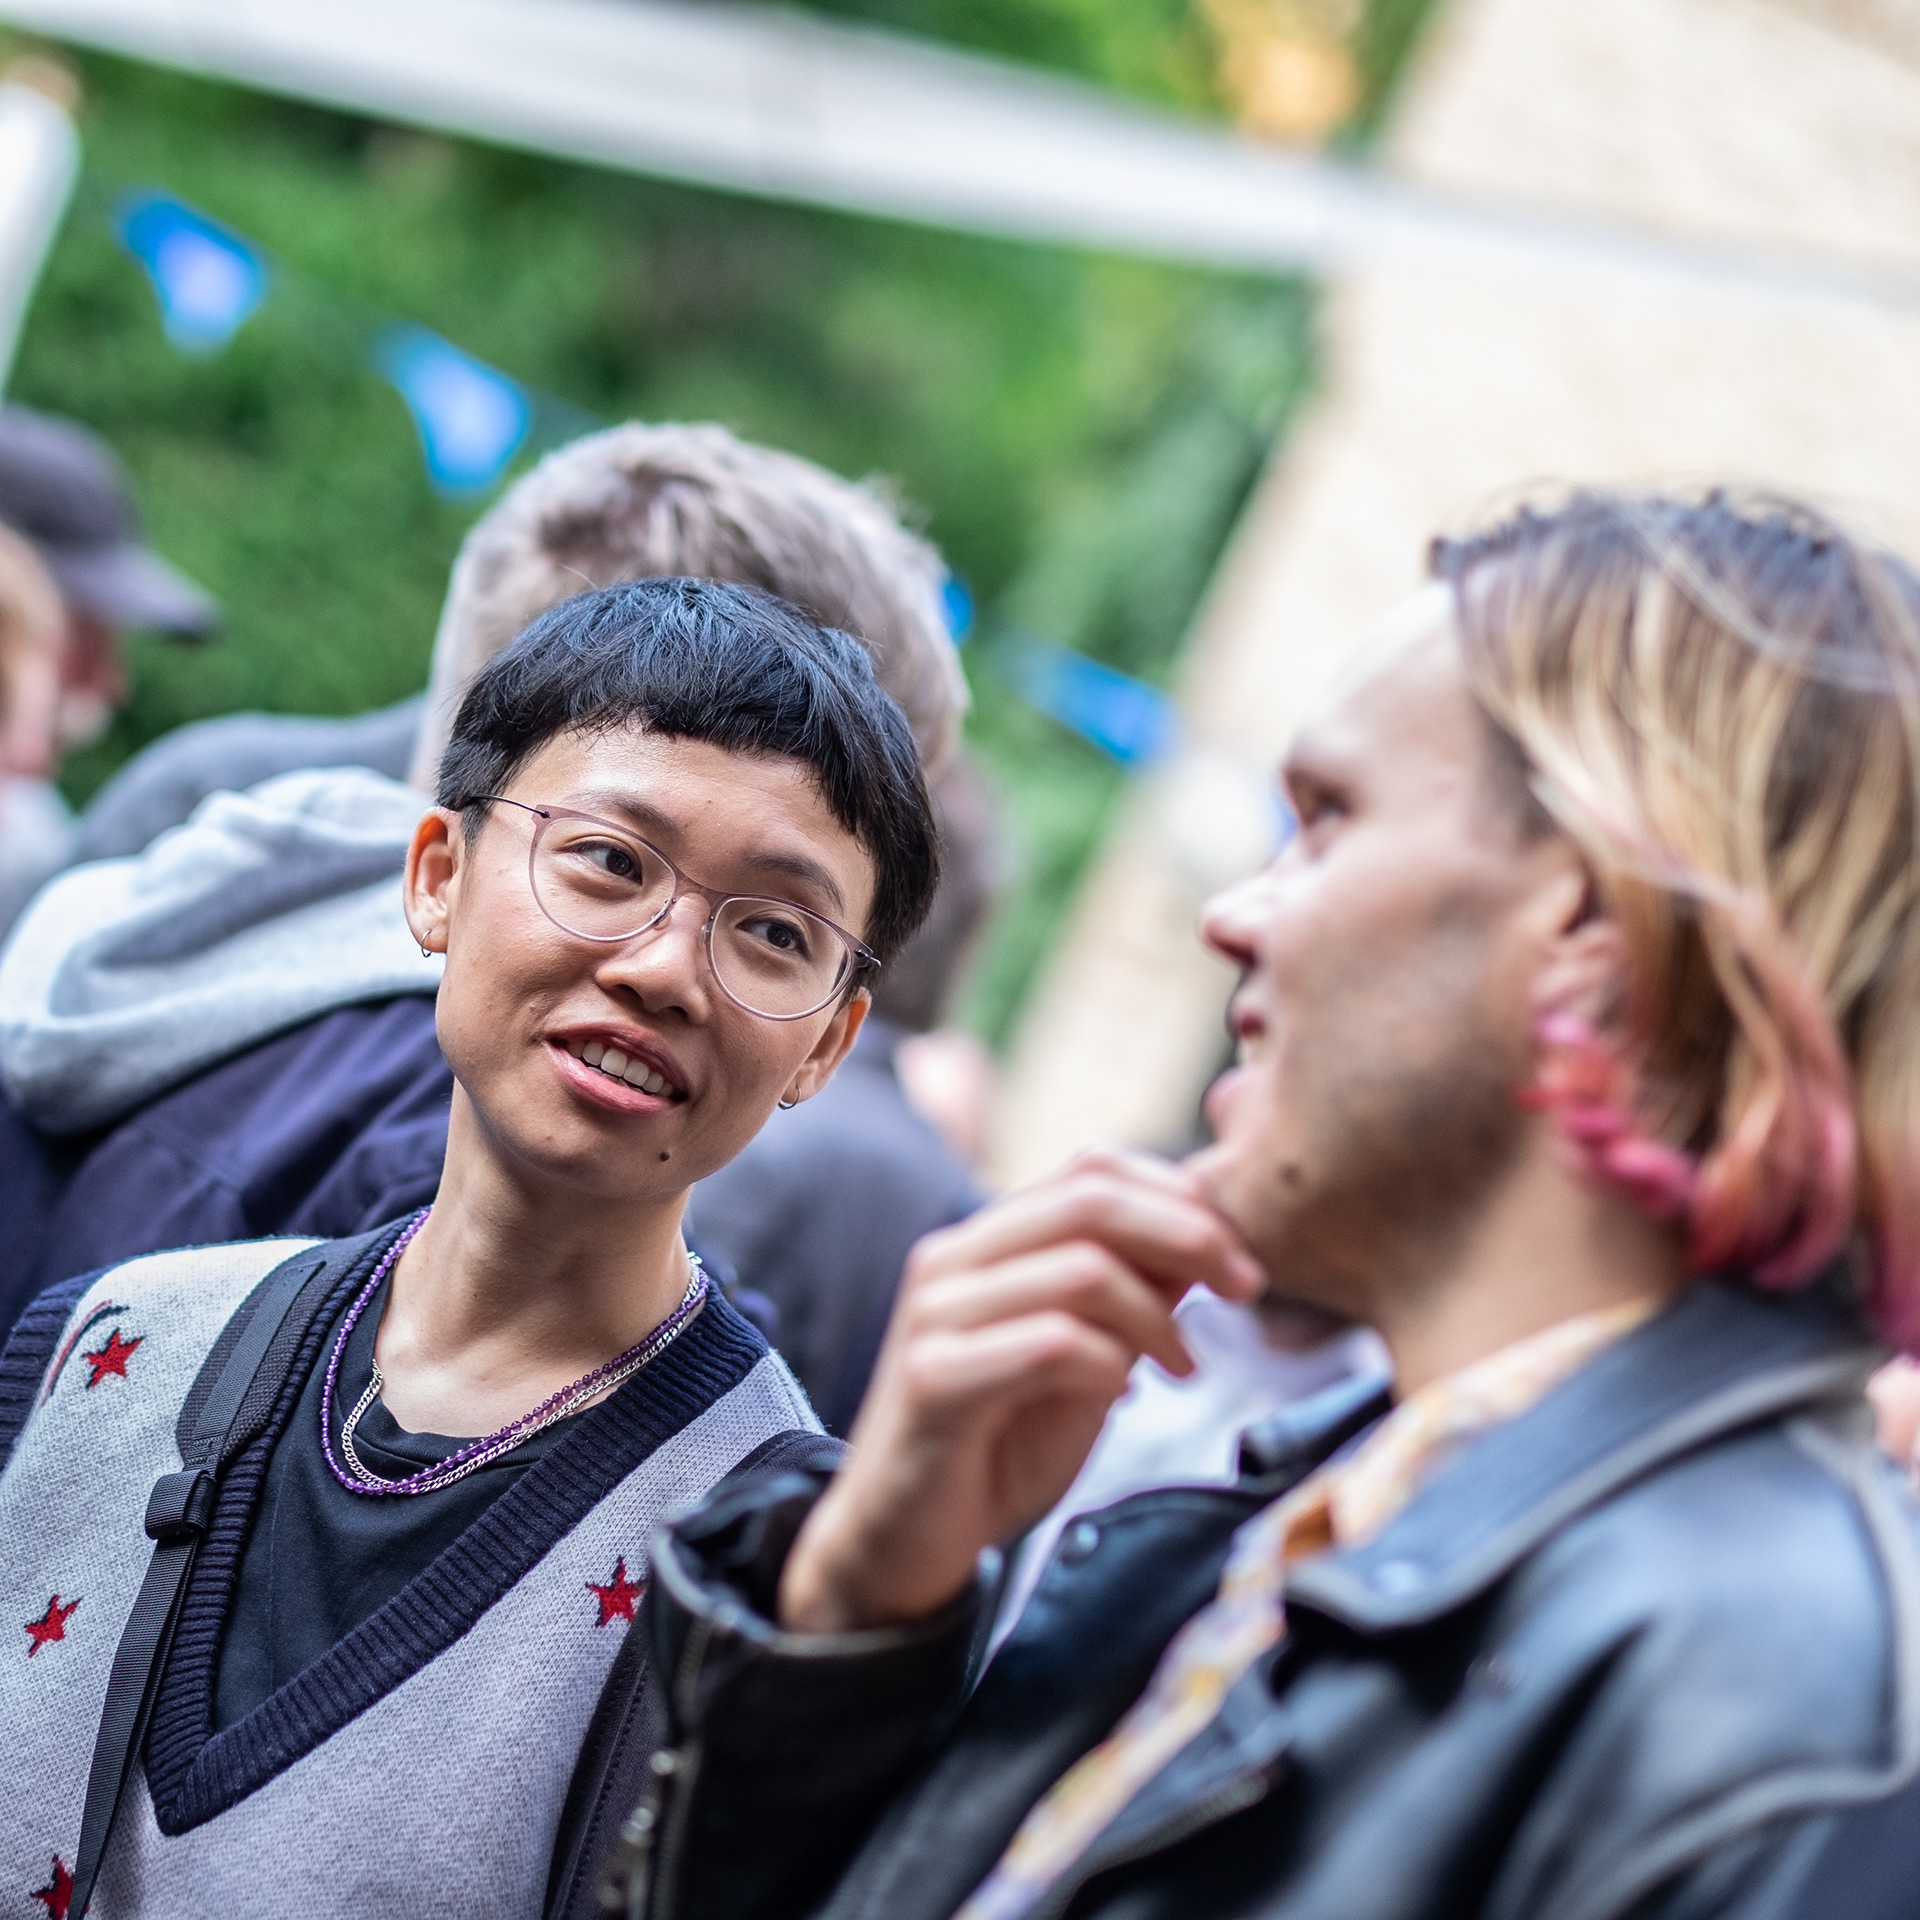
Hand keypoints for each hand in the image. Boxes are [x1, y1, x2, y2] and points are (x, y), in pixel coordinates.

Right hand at [777, 1144, 1264, 1632]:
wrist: (903, 1543)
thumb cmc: (998, 1448)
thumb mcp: (1087, 1361)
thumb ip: (1132, 1299)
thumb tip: (1210, 1247)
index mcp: (989, 1240)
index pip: (1092, 1167)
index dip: (1179, 1196)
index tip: (1241, 1254)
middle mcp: (953, 1257)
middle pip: (1090, 1197)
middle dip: (1189, 1235)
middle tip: (1247, 1287)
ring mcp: (937, 1313)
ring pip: (1081, 1269)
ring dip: (1158, 1317)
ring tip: (1186, 1367)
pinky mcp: (932, 1378)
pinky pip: (1052, 1345)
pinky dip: (1111, 1366)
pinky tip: (1125, 1398)